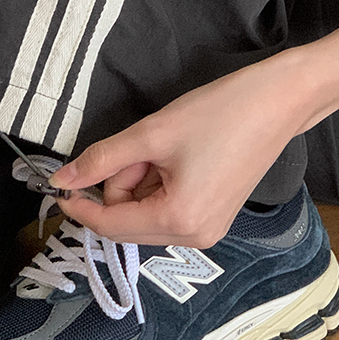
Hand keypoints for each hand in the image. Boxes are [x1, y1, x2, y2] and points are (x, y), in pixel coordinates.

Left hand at [49, 52, 309, 246]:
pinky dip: (156, 187)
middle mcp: (195, 238)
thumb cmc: (221, 113)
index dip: (80, 206)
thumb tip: (62, 179)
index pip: (111, 226)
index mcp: (179, 221)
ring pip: (145, 216)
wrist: (279, 101)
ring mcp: (208, 231)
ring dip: (139, 184)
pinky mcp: (215, 217)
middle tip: (138, 149)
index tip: (59, 185)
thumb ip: (102, 159)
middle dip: (119, 186)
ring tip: (164, 149)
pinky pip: (166, 211)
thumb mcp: (151, 133)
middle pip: (127, 223)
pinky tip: (174, 158)